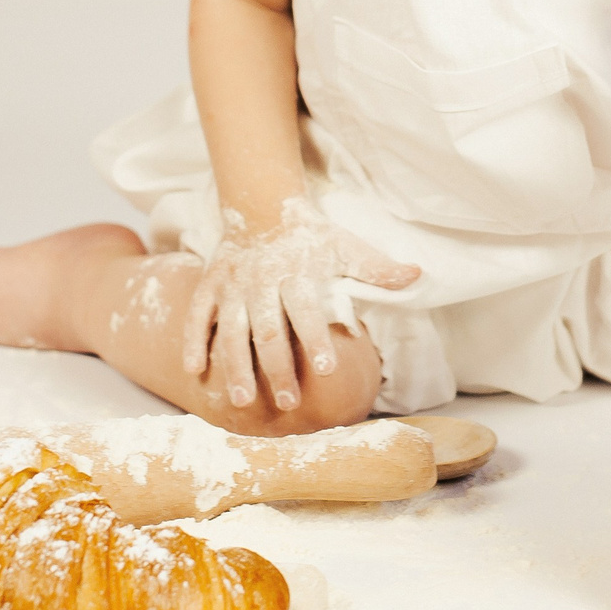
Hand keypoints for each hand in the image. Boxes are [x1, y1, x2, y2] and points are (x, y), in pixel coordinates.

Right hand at [181, 196, 419, 410]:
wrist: (262, 207)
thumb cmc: (310, 237)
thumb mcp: (345, 246)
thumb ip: (377, 268)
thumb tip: (417, 275)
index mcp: (297, 273)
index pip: (307, 310)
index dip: (316, 339)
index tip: (325, 369)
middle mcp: (262, 281)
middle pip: (268, 330)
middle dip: (277, 367)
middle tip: (289, 403)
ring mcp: (232, 285)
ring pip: (230, 329)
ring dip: (234, 365)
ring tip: (243, 399)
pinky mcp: (210, 284)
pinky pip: (196, 314)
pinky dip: (192, 341)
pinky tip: (194, 371)